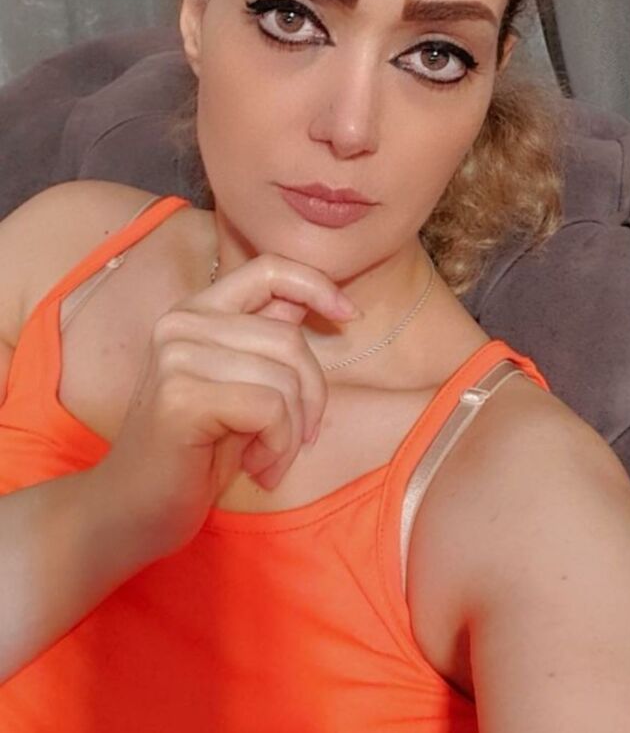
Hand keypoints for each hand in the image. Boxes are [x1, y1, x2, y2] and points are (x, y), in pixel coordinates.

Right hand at [92, 254, 358, 561]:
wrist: (130, 512)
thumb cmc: (194, 453)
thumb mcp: (239, 385)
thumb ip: (266, 340)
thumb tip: (313, 302)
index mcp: (196, 311)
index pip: (269, 268)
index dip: (317, 286)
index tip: (348, 317)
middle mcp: (182, 322)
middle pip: (290, 338)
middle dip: (312, 397)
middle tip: (296, 441)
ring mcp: (177, 356)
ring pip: (284, 377)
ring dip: (291, 433)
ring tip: (266, 461)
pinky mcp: (181, 397)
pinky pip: (269, 408)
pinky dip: (278, 446)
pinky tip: (255, 468)